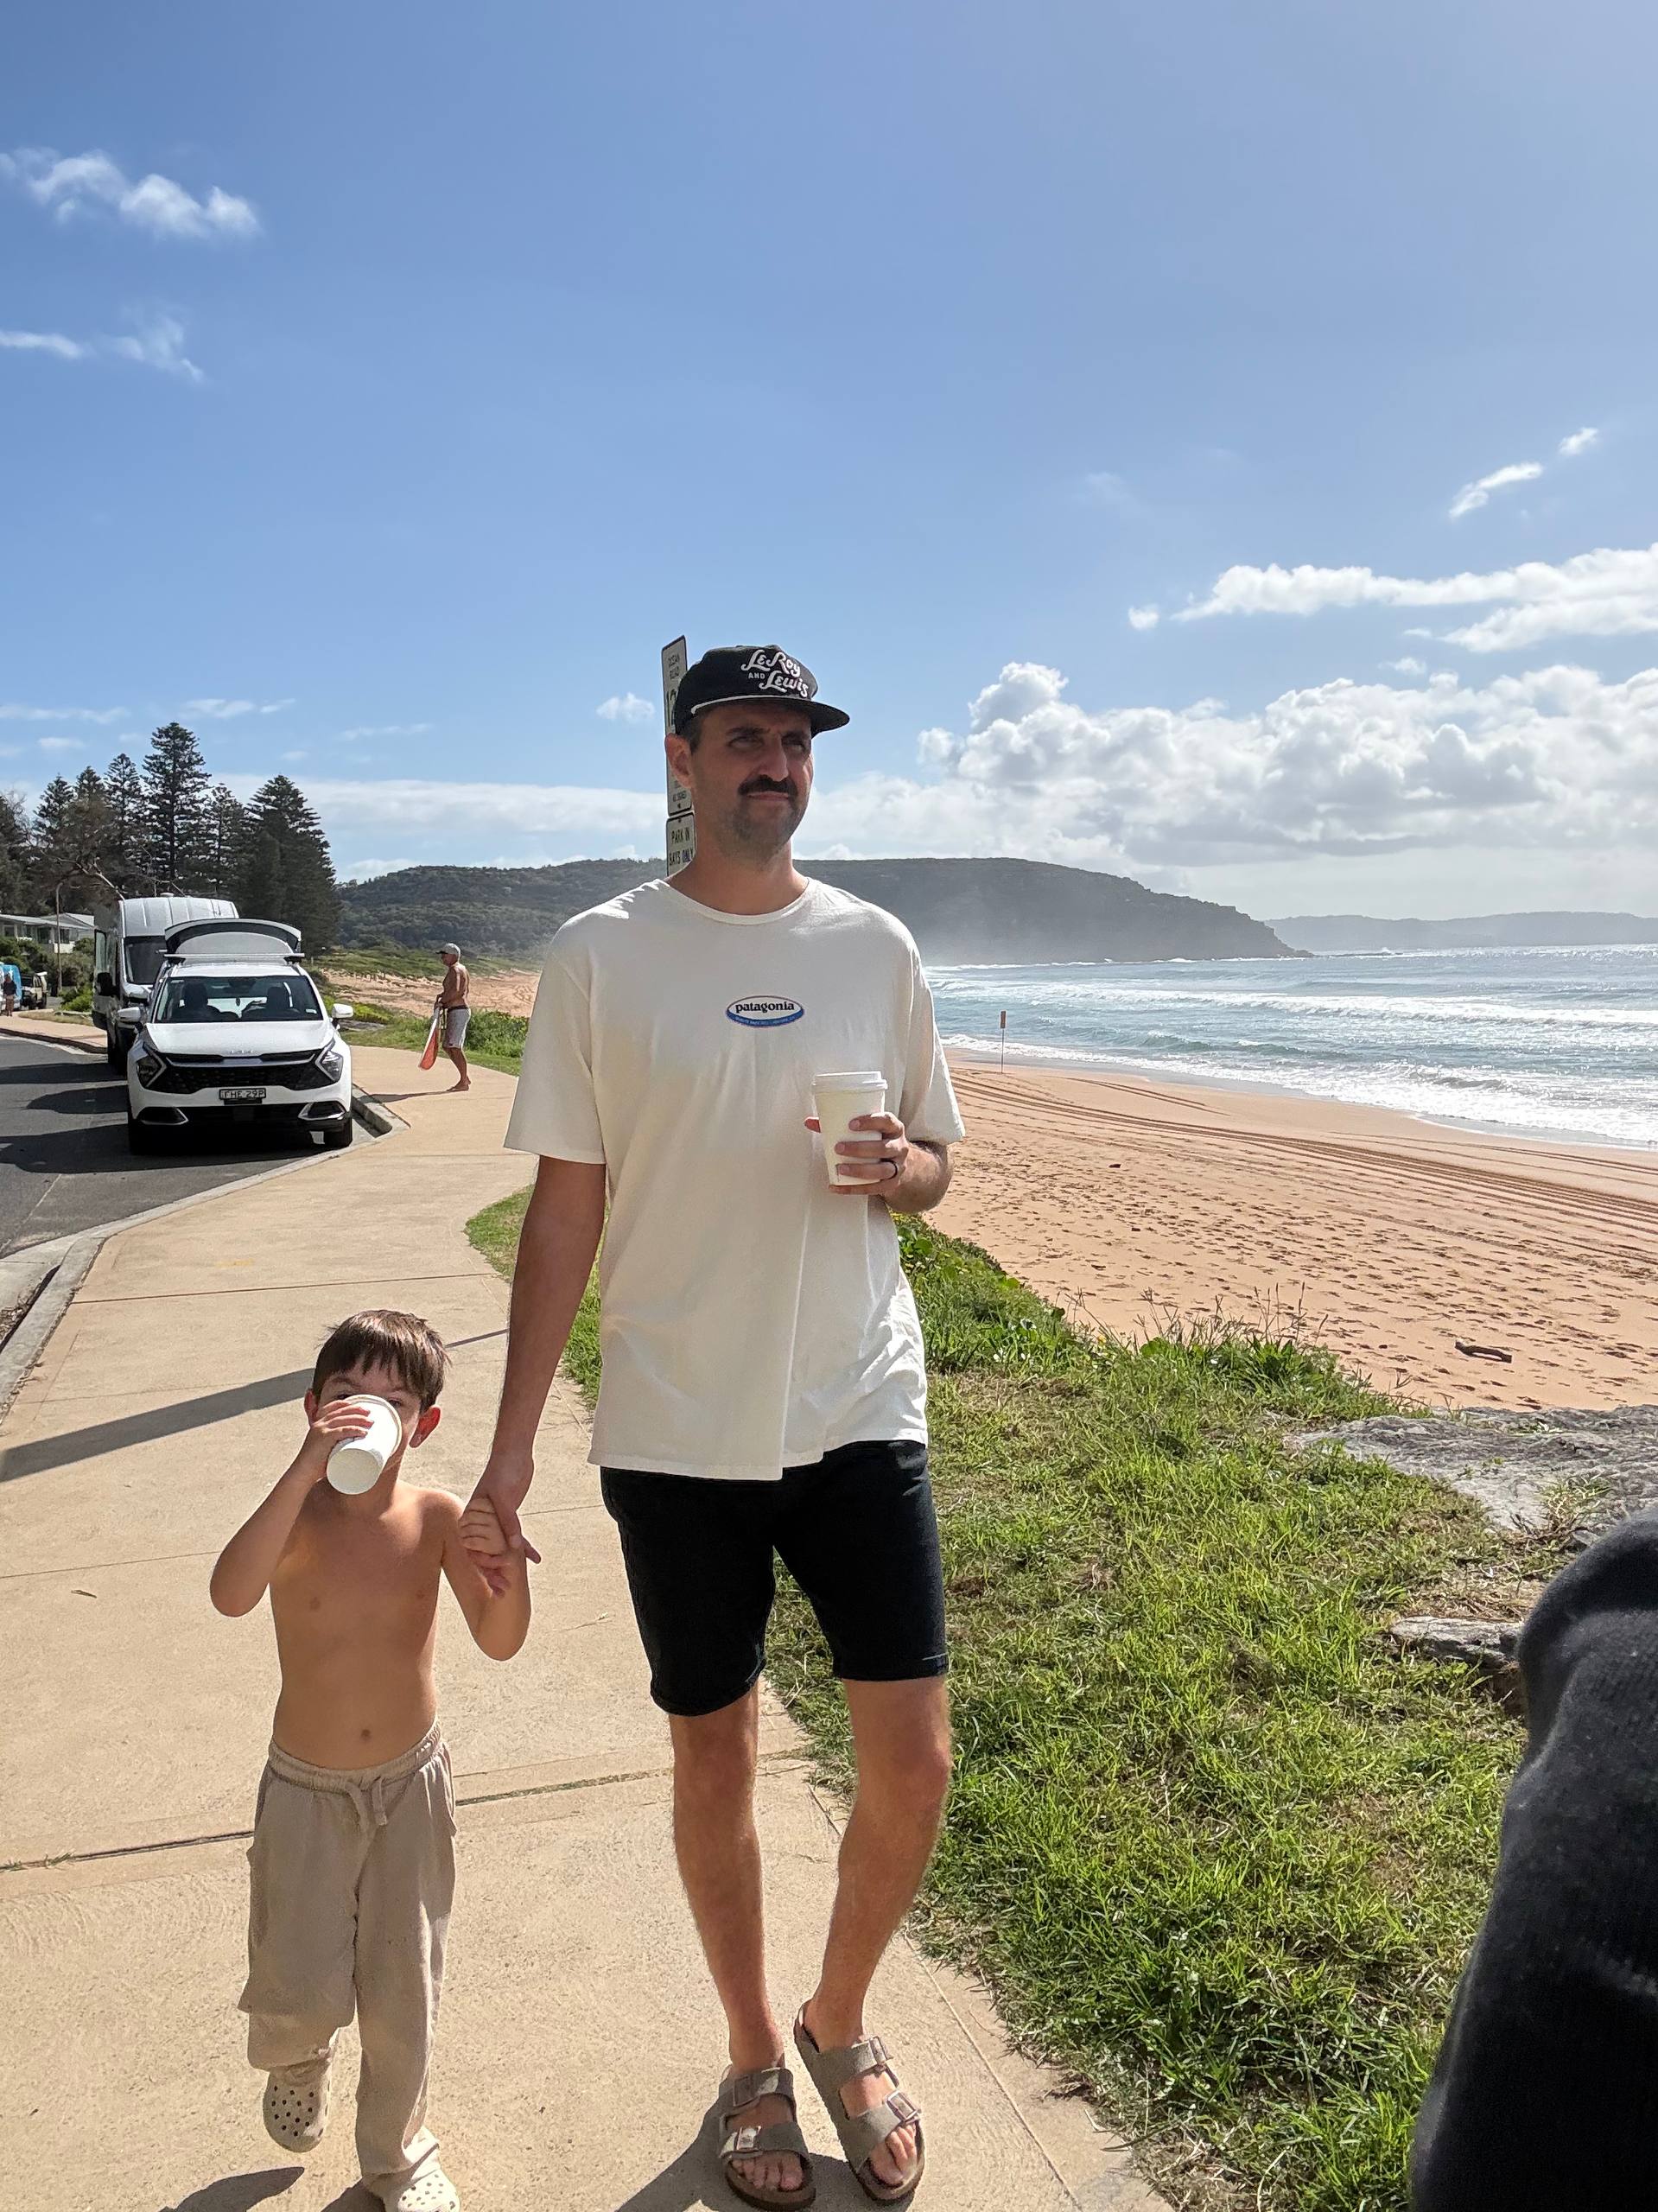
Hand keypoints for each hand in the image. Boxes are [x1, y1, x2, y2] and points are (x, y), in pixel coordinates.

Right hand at [295, 1398, 375, 1483]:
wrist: (303, 1471)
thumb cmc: (315, 1464)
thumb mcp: (323, 1448)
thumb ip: (334, 1444)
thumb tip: (351, 1446)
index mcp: (318, 1424)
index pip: (332, 1407)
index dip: (346, 1404)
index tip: (359, 1406)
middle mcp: (319, 1424)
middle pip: (341, 1412)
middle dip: (357, 1410)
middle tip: (369, 1413)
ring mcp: (321, 1430)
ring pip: (343, 1420)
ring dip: (359, 1419)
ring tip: (370, 1423)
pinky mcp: (324, 1438)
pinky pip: (342, 1431)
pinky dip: (354, 1430)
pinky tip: (363, 1432)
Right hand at [466, 1451, 541, 1595]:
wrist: (514, 1452)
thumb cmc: (502, 1471)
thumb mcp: (503, 1497)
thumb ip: (507, 1522)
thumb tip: (513, 1548)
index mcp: (471, 1518)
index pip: (473, 1549)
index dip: (484, 1567)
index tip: (496, 1580)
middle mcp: (480, 1523)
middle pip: (484, 1553)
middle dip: (493, 1573)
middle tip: (504, 1591)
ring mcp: (494, 1521)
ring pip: (500, 1548)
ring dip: (508, 1565)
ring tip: (514, 1584)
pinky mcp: (508, 1518)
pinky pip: (515, 1537)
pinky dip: (525, 1547)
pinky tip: (535, 1558)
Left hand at [805, 1111, 908, 1194]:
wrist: (899, 1162)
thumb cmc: (877, 1140)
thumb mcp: (867, 1130)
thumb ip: (838, 1125)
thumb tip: (809, 1122)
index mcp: (894, 1129)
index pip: (887, 1121)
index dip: (871, 1122)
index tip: (851, 1124)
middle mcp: (899, 1147)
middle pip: (883, 1148)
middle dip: (860, 1149)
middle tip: (838, 1148)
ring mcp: (897, 1167)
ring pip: (881, 1170)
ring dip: (859, 1170)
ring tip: (840, 1169)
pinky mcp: (892, 1183)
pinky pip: (874, 1188)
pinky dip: (854, 1189)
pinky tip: (837, 1187)